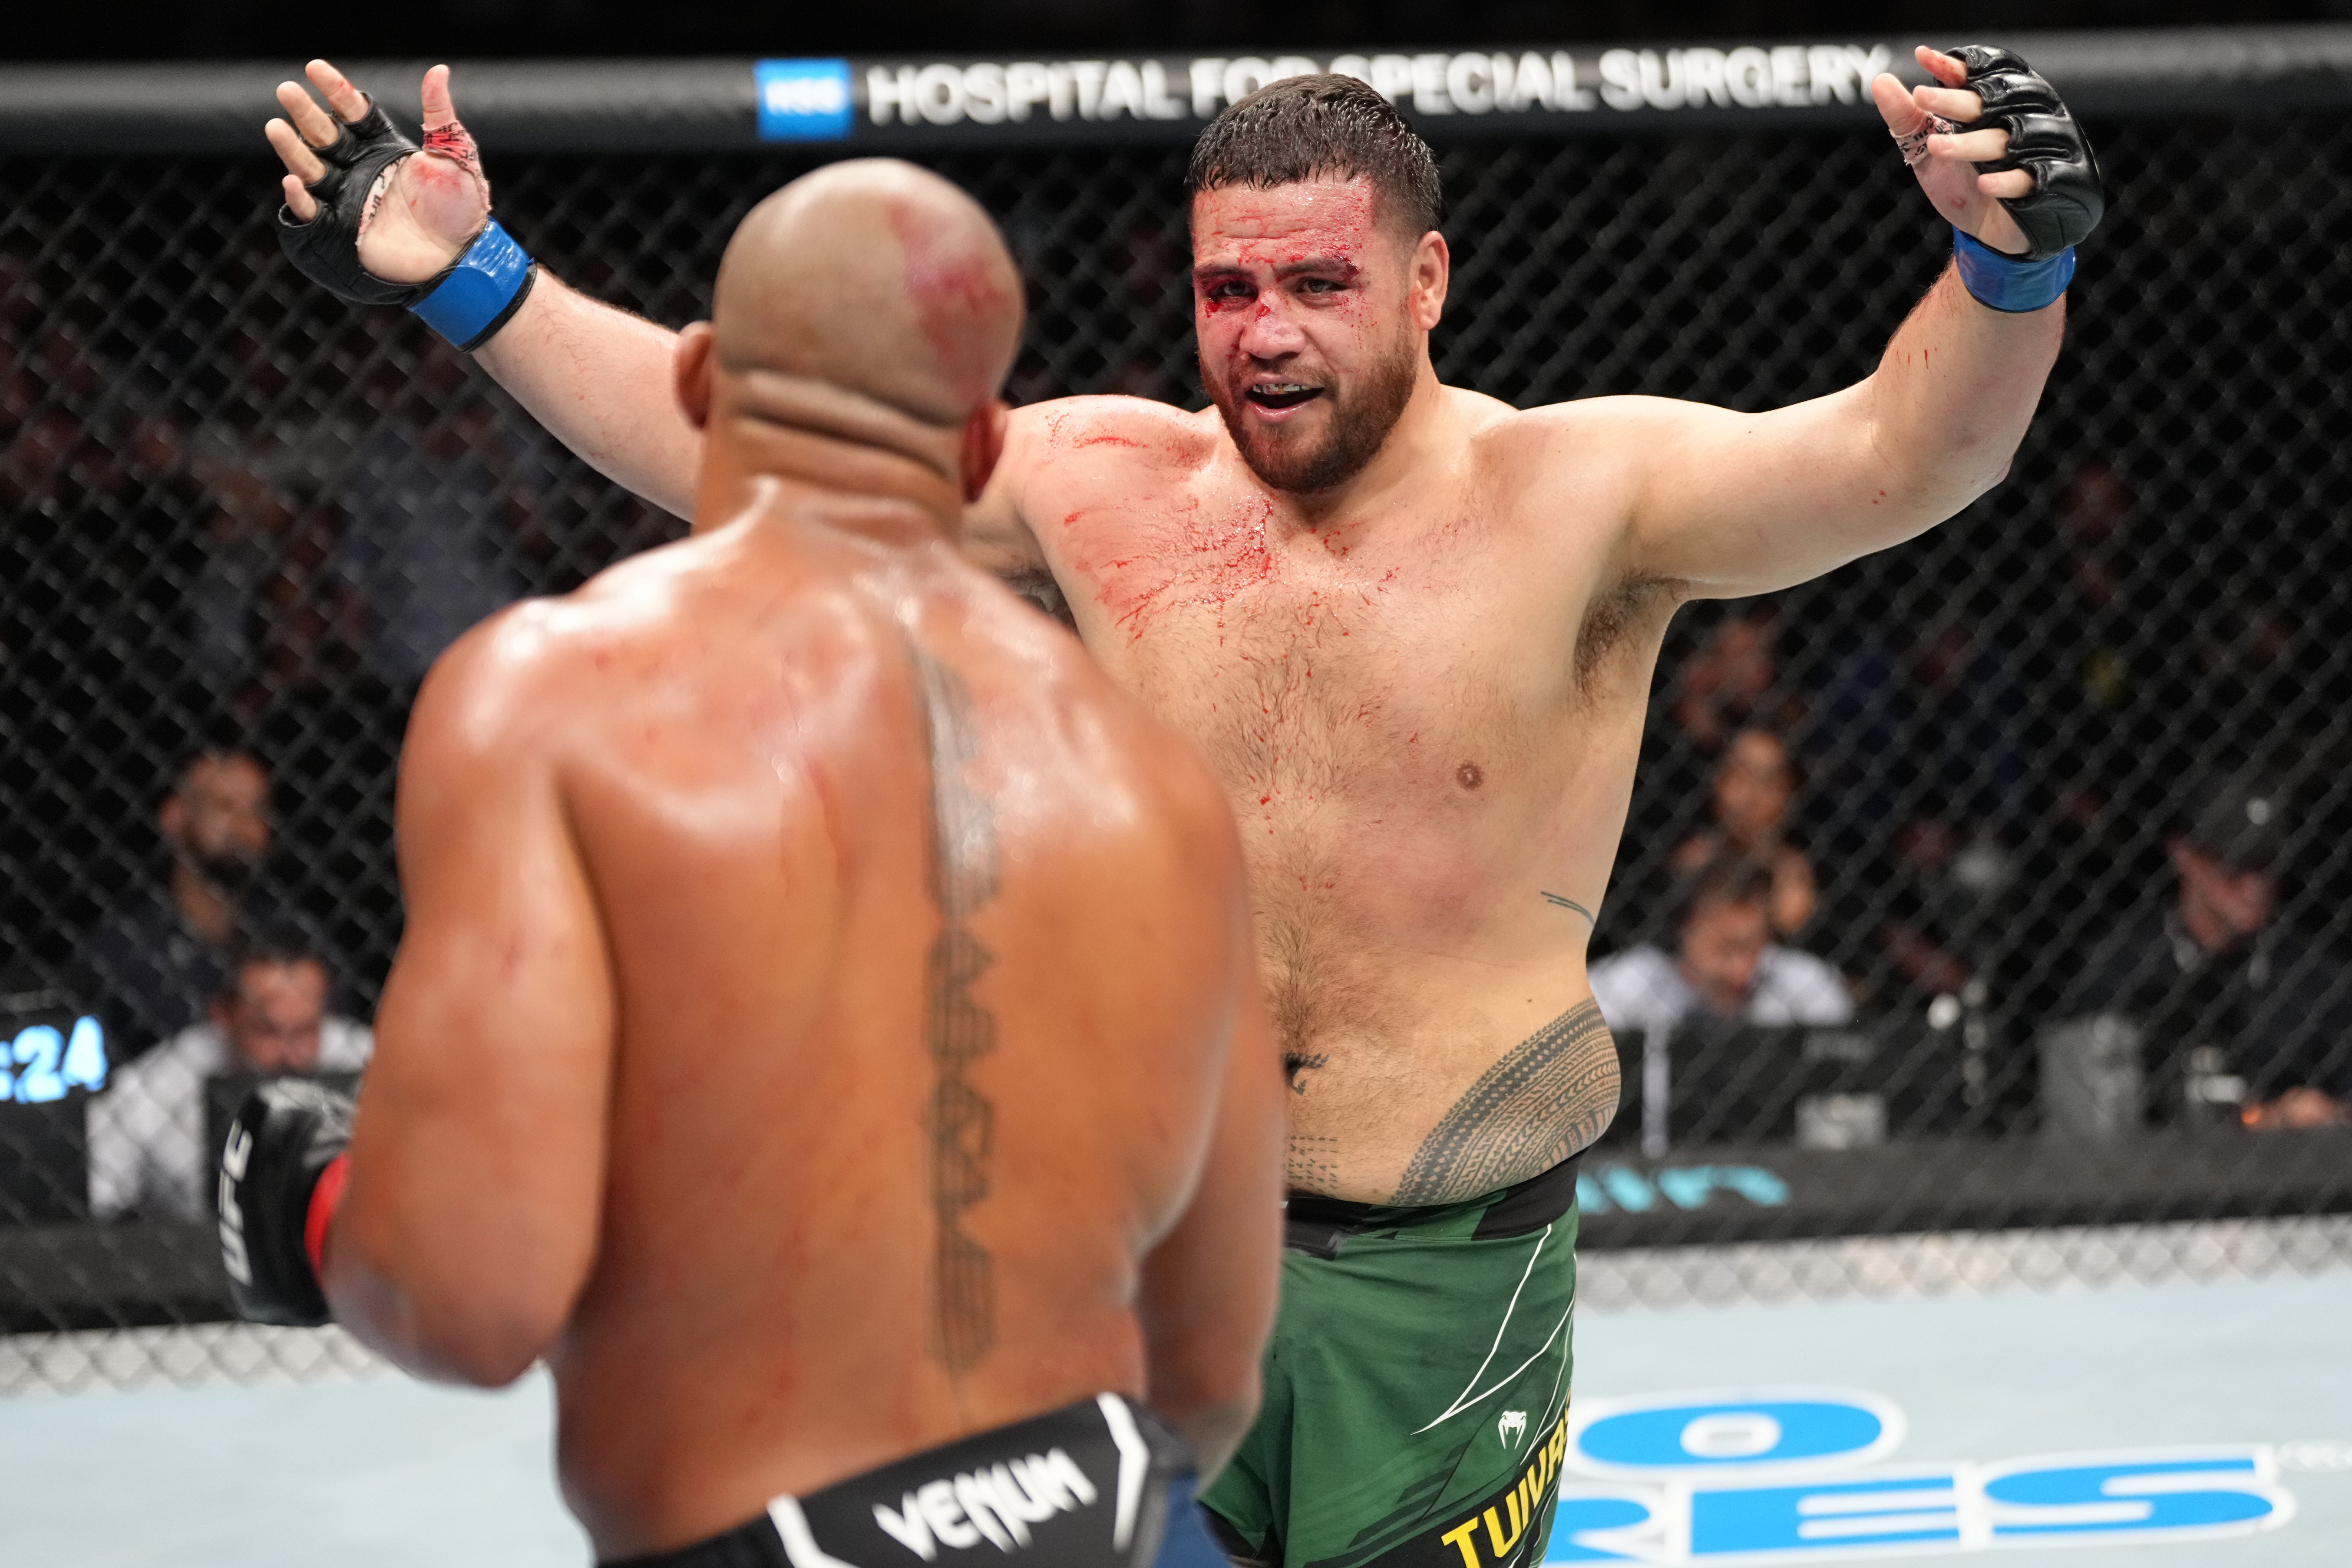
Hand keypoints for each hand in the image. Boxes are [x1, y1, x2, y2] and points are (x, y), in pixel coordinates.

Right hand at [266, 60, 486, 285]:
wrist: (461, 255)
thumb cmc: (461, 207)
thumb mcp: (454, 156)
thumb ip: (440, 115)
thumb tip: (439, 70)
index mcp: (381, 146)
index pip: (352, 112)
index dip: (335, 91)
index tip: (314, 68)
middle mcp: (358, 167)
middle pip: (325, 135)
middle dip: (305, 113)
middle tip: (286, 90)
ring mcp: (346, 197)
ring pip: (311, 168)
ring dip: (292, 149)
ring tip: (275, 127)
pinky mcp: (340, 228)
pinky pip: (313, 212)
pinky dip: (300, 200)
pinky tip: (291, 181)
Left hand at [1871, 47, 2030, 257]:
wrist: (1991, 231)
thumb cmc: (1961, 183)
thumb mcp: (1926, 151)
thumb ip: (1906, 118)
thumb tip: (1880, 81)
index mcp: (1993, 106)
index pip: (1978, 77)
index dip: (1954, 68)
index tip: (1923, 58)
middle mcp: (2017, 120)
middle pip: (1990, 103)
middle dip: (1956, 101)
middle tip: (1921, 96)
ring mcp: (2033, 151)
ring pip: (2004, 140)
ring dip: (1971, 143)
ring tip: (1936, 145)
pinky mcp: (2044, 184)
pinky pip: (2027, 178)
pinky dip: (2006, 180)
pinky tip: (1983, 182)